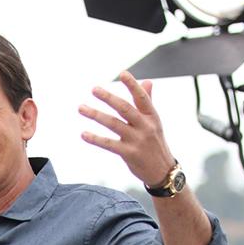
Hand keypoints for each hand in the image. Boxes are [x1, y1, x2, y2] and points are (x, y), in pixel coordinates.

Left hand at [78, 71, 175, 187]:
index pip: (142, 98)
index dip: (132, 85)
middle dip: (108, 97)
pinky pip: (109, 144)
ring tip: (81, 108)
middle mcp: (145, 126)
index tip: (122, 73)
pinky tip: (84, 134)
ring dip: (95, 115)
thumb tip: (146, 82)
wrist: (162, 171)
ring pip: (113, 124)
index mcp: (152, 117)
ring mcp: (137, 140)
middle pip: (124, 108)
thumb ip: (147, 103)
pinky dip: (95, 139)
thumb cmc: (155, 145)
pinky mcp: (129, 153)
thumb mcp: (155, 123)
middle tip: (94, 89)